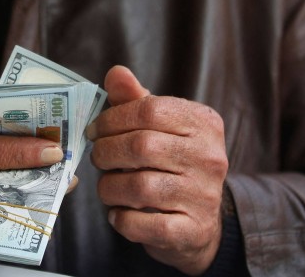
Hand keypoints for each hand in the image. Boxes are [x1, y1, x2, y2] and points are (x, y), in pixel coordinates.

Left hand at [87, 66, 227, 273]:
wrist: (199, 225)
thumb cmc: (172, 165)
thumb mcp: (160, 128)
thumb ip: (136, 100)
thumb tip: (116, 72)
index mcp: (204, 123)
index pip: (149, 109)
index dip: (112, 119)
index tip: (95, 130)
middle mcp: (210, 157)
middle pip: (141, 146)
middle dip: (106, 152)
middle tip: (97, 158)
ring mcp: (204, 195)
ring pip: (139, 186)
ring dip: (110, 187)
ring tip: (107, 187)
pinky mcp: (193, 230)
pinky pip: (143, 224)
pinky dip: (122, 219)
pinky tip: (119, 213)